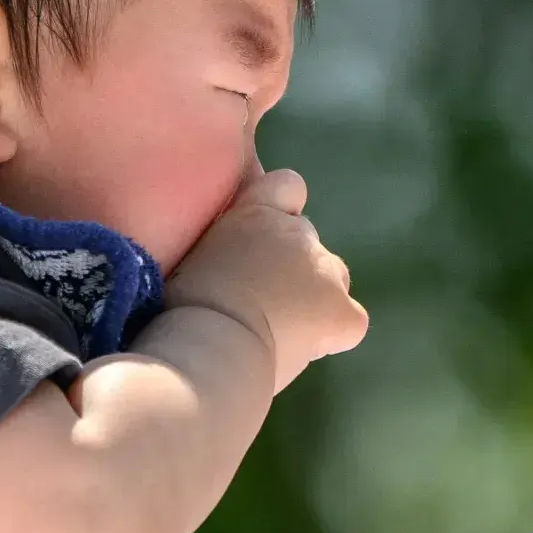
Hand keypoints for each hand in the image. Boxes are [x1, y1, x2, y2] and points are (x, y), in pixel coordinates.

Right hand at [166, 167, 367, 391]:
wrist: (209, 348)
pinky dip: (331, 333)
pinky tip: (301, 346)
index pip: (288, 185)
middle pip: (306, 241)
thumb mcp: (191, 252)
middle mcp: (300, 231)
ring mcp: (326, 270)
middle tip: (254, 298)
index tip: (257, 240)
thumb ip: (224, 236)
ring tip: (275, 327)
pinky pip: (349, 320)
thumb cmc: (183, 306)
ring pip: (330, 278)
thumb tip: (237, 224)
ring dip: (311, 295)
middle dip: (287, 264)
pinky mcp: (344, 312)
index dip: (278, 211)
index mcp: (257, 209)